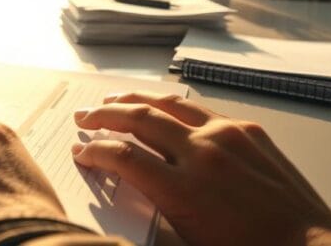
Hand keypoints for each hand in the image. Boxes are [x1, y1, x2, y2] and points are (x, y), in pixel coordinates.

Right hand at [72, 92, 330, 245]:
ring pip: (167, 104)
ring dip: (133, 100)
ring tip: (112, 101)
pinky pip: (200, 110)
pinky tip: (162, 108)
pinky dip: (172, 107)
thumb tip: (127, 178)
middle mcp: (204, 154)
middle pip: (138, 119)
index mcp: (185, 190)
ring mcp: (228, 136)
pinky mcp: (249, 130)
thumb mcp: (190, 239)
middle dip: (103, 116)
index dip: (94, 152)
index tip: (81, 152)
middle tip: (83, 118)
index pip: (121, 157)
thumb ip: (155, 203)